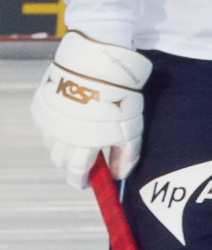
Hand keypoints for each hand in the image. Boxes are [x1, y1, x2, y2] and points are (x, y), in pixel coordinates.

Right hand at [35, 30, 146, 189]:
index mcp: (82, 144)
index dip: (80, 181)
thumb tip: (118, 175)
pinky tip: (69, 125)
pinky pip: (46, 128)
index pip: (76, 172)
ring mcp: (48, 121)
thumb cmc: (118, 99)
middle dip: (72, 167)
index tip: (86, 184)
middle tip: (85, 165)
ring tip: (80, 142)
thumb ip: (126, 155)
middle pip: (61, 162)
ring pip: (52, 146)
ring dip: (64, 150)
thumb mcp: (131, 129)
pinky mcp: (41, 106)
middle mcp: (60, 136)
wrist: (96, 65)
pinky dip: (55, 133)